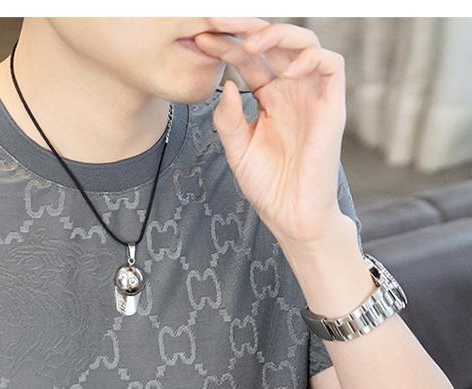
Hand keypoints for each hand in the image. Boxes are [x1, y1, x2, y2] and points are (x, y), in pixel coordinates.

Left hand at [194, 18, 347, 245]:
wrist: (292, 215)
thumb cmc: (268, 186)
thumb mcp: (237, 150)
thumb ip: (228, 119)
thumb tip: (225, 84)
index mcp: (268, 98)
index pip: (248, 59)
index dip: (226, 47)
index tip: (200, 41)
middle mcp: (291, 90)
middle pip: (273, 43)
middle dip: (247, 30)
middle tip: (221, 28)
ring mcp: (312, 95)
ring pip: (304, 43)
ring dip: (278, 34)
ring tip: (251, 42)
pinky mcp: (332, 105)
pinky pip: (331, 65)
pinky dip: (311, 57)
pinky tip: (286, 70)